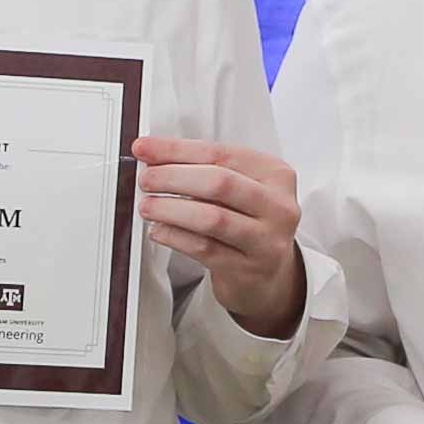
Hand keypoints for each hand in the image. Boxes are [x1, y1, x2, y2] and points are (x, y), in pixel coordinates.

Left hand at [136, 133, 306, 338]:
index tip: (146, 149)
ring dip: (170, 209)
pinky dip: (175, 236)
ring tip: (148, 206)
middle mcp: (277, 206)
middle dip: (173, 177)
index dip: (177, 150)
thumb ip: (204, 170)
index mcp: (275, 174)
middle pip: (219, 182)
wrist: (269, 274)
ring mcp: (265, 240)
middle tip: (147, 179)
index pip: (221, 153)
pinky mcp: (247, 269)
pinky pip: (204, 249)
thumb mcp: (240, 188)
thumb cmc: (249, 223)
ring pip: (212, 218)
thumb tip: (154, 155)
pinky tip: (159, 230)